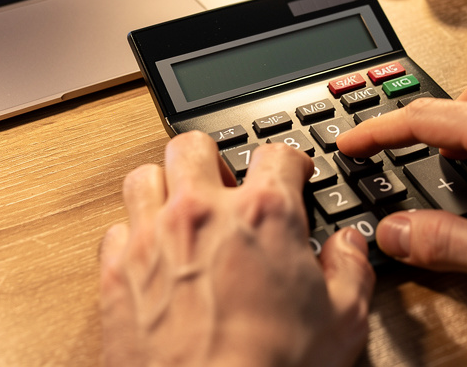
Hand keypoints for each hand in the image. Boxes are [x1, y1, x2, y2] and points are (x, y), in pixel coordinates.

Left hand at [98, 131, 375, 366]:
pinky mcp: (116, 274)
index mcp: (263, 214)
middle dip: (214, 160)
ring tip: (182, 208)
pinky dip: (132, 235)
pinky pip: (116, 229)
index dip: (289, 162)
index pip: (276, 153)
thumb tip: (348, 248)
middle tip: (228, 185)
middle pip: (194, 146)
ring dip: (164, 186)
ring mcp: (152, 239)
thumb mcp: (342, 321)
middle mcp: (201, 213)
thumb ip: (350, 271)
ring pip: (144, 176)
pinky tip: (151, 254)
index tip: (292, 175)